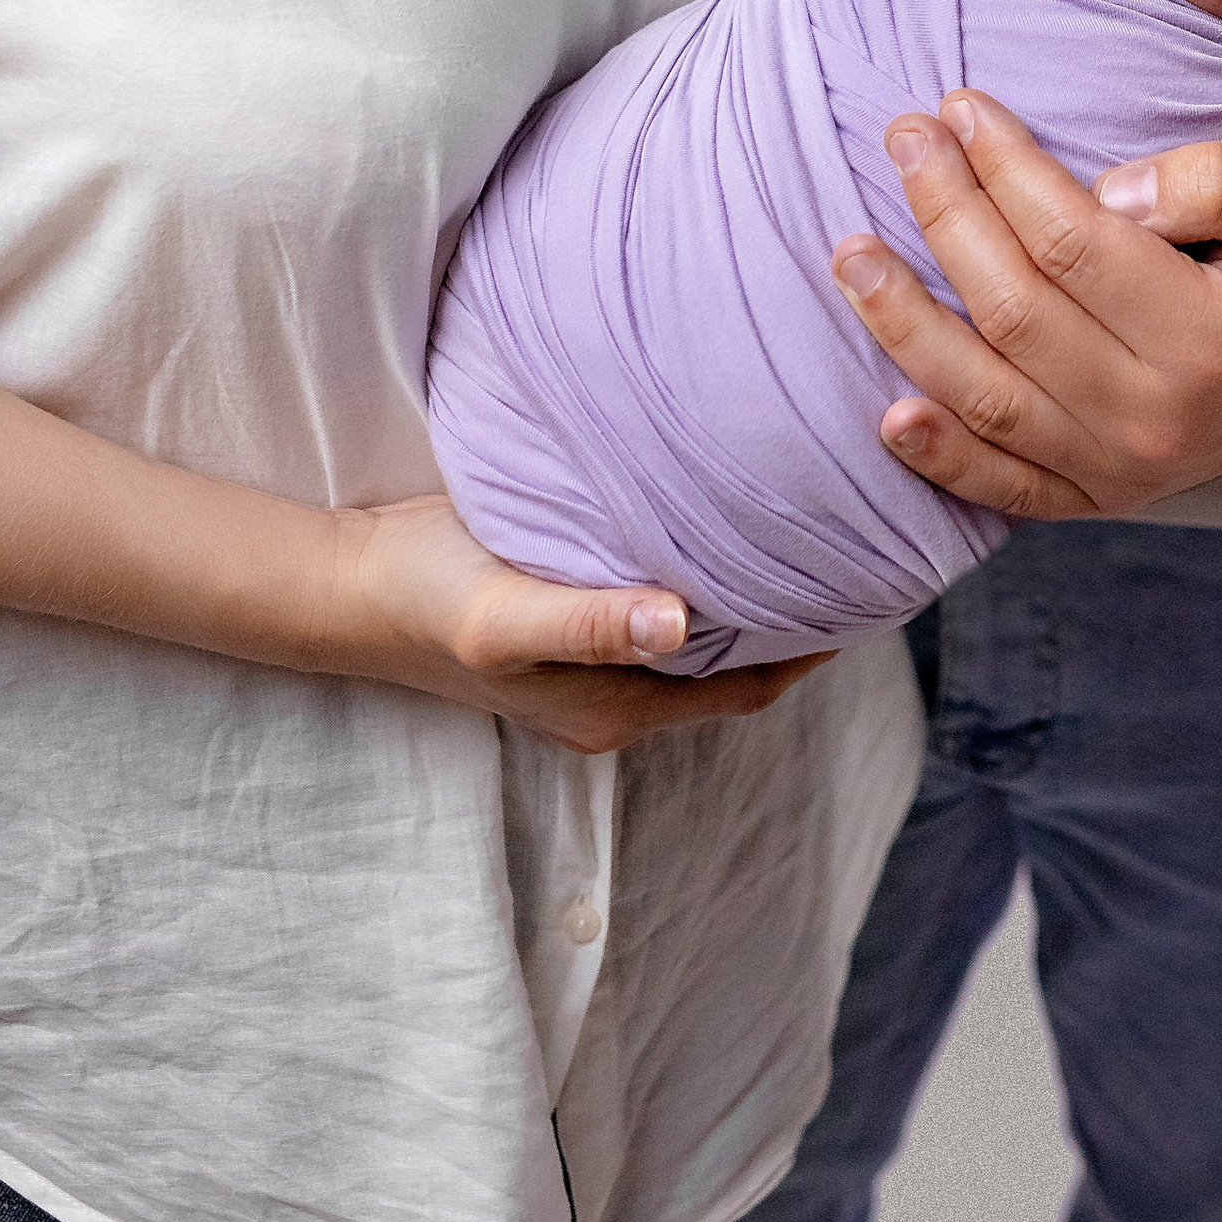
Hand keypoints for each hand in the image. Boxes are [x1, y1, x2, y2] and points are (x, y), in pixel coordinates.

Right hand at [323, 495, 827, 752]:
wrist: (346, 582)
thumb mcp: (505, 616)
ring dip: (755, 590)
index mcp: (617, 709)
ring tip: (812, 517)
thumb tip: (685, 625)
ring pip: (707, 633)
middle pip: (740, 662)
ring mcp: (596, 662)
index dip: (818, 644)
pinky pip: (666, 604)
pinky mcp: (575, 619)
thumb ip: (590, 621)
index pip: (752, 685)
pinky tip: (723, 511)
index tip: (875, 578)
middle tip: (862, 532)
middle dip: (801, 612)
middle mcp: (618, 696)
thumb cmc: (425, 598)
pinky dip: (707, 571)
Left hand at [833, 96, 1221, 518]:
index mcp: (1209, 338)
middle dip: (945, 215)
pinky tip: (888, 415)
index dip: (1006, 168)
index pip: (1072, 241)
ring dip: (906, 325)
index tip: (965, 104)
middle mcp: (1157, 418)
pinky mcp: (1101, 496)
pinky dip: (941, 458)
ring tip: (851, 254)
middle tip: (904, 139)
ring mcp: (1123, 469)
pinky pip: (1005, 487)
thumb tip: (1114, 192)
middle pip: (1015, 311)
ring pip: (988, 399)